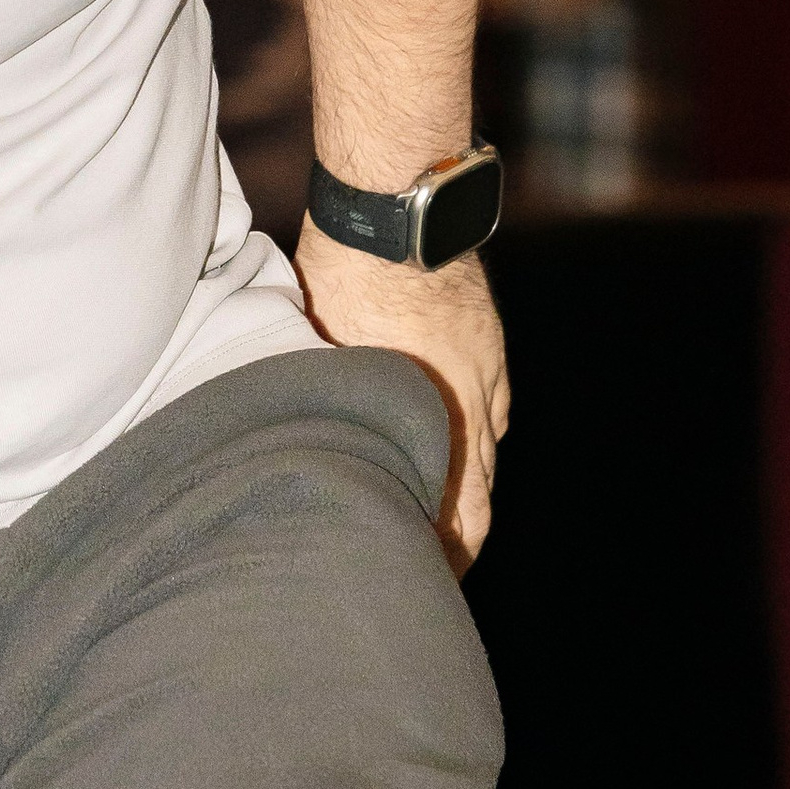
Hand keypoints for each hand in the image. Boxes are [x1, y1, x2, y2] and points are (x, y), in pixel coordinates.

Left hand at [290, 227, 510, 571]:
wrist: (401, 211)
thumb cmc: (343, 276)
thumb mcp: (317, 351)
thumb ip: (325, 401)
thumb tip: (295, 436)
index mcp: (420, 415)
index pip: (447, 512)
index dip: (436, 554)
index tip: (416, 578)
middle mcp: (464, 405)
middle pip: (477, 500)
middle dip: (460, 542)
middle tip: (439, 575)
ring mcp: (484, 375)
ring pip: (487, 457)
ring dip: (470, 491)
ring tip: (453, 526)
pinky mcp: (490, 347)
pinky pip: (494, 411)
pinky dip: (479, 440)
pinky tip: (467, 453)